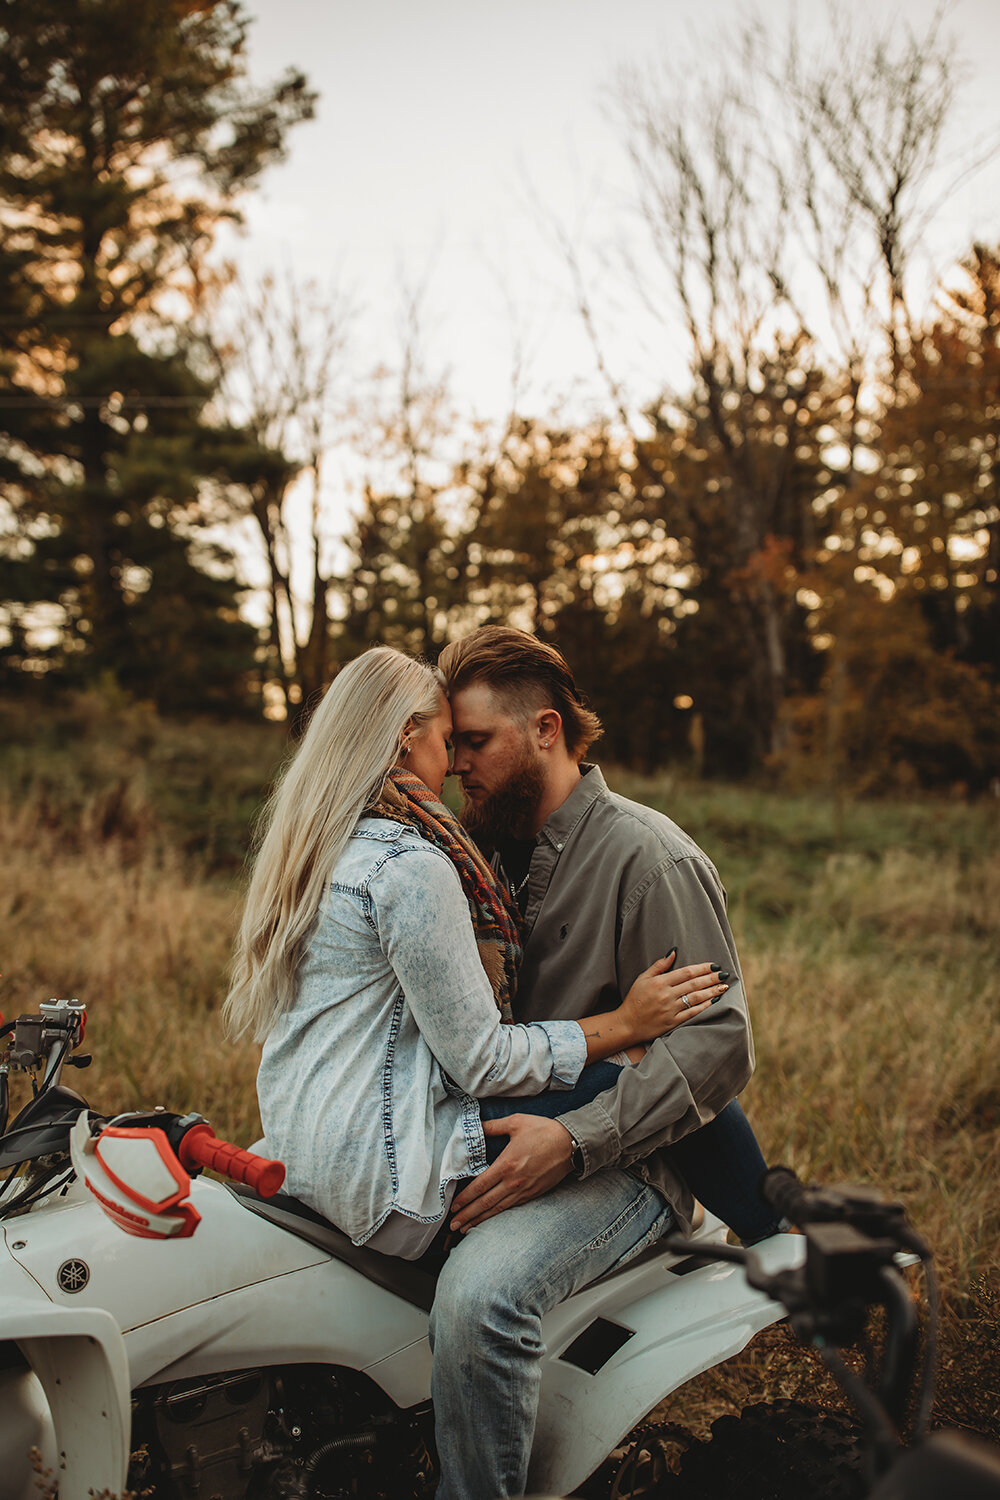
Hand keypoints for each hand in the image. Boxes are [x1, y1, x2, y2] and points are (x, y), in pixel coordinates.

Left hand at [449, 1115, 573, 1231]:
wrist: (571, 1144)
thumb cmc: (543, 1130)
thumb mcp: (516, 1122)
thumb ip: (492, 1126)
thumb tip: (475, 1126)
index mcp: (506, 1164)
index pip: (480, 1186)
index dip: (465, 1198)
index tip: (453, 1206)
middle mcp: (513, 1181)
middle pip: (485, 1203)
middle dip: (468, 1215)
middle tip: (452, 1225)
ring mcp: (524, 1190)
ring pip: (497, 1209)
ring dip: (480, 1220)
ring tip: (465, 1228)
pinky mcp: (533, 1194)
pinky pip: (511, 1208)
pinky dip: (497, 1215)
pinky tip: (489, 1219)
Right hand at [619, 954, 727, 1042]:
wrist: (627, 1024)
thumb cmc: (635, 999)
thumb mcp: (643, 978)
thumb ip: (659, 965)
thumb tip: (674, 952)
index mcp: (660, 982)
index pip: (686, 972)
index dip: (702, 968)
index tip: (714, 965)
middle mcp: (667, 995)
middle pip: (694, 984)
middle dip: (711, 978)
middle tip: (724, 974)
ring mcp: (671, 1010)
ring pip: (696, 998)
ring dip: (712, 991)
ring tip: (723, 987)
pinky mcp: (673, 1022)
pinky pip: (692, 1013)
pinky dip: (704, 1007)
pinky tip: (714, 1001)